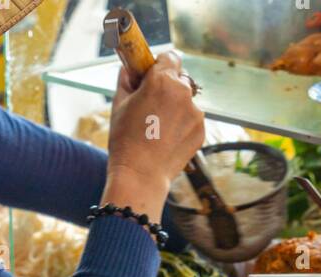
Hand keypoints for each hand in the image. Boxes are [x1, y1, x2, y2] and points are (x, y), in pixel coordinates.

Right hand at [104, 51, 204, 223]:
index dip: (160, 66)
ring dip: (176, 108)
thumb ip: (126, 80)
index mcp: (162, 79)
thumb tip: (129, 69)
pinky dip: (182, 125)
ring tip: (159, 129)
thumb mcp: (118, 104)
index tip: (152, 76)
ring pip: (187, 101)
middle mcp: (183, 92)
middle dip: (169, 87)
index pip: (169, 57)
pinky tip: (167, 139)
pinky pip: (192, 120)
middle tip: (153, 106)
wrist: (140, 176)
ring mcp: (195, 112)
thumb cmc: (125, 141)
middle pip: (180, 78)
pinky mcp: (201, 130)